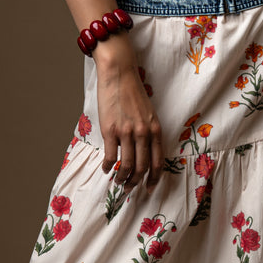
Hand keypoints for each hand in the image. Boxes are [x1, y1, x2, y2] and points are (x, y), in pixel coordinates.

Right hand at [95, 36, 164, 190]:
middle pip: (142, 168)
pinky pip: (110, 156)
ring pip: (126, 166)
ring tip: (117, 182)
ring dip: (122, 178)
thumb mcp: (149, 113)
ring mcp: (127, 133)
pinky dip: (107, 167)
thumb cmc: (133, 92)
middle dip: (136, 183)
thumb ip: (149, 133)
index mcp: (155, 130)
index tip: (148, 188)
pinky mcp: (110, 130)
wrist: (119, 74)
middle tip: (129, 189)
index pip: (158, 162)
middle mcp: (144, 133)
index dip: (154, 179)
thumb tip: (142, 153)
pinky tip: (105, 169)